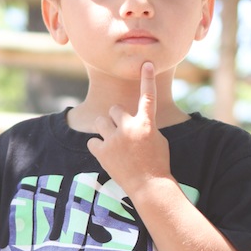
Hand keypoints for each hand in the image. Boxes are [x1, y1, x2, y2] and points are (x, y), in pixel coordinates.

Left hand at [87, 62, 171, 197]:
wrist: (149, 187)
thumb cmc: (157, 164)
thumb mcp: (158, 140)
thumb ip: (145, 126)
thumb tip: (136, 120)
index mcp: (147, 123)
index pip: (148, 96)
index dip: (147, 79)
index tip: (146, 64)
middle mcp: (129, 127)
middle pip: (114, 109)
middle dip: (116, 119)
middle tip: (122, 133)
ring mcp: (115, 139)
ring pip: (100, 122)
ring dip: (105, 130)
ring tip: (113, 144)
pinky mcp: (103, 151)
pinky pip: (92, 142)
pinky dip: (97, 147)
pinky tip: (106, 155)